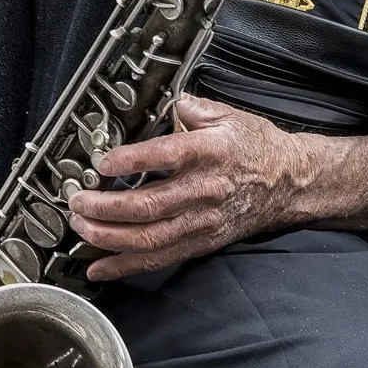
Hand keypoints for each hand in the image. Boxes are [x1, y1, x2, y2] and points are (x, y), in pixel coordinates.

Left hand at [68, 96, 367, 281]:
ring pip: (149, 239)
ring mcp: (202, 222)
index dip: (130, 161)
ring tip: (80, 228)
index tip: (101, 164)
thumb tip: (167, 100)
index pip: (165, 157)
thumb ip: (193, 107)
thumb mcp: (230, 115)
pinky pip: (159, 259)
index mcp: (210, 152)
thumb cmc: (256, 147)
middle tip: (77, 202)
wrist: (290, 183)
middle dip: (104, 208)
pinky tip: (99, 267)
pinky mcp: (201, 243)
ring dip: (108, 238)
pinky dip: (126, 266)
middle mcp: (204, 191)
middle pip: (148, 207)